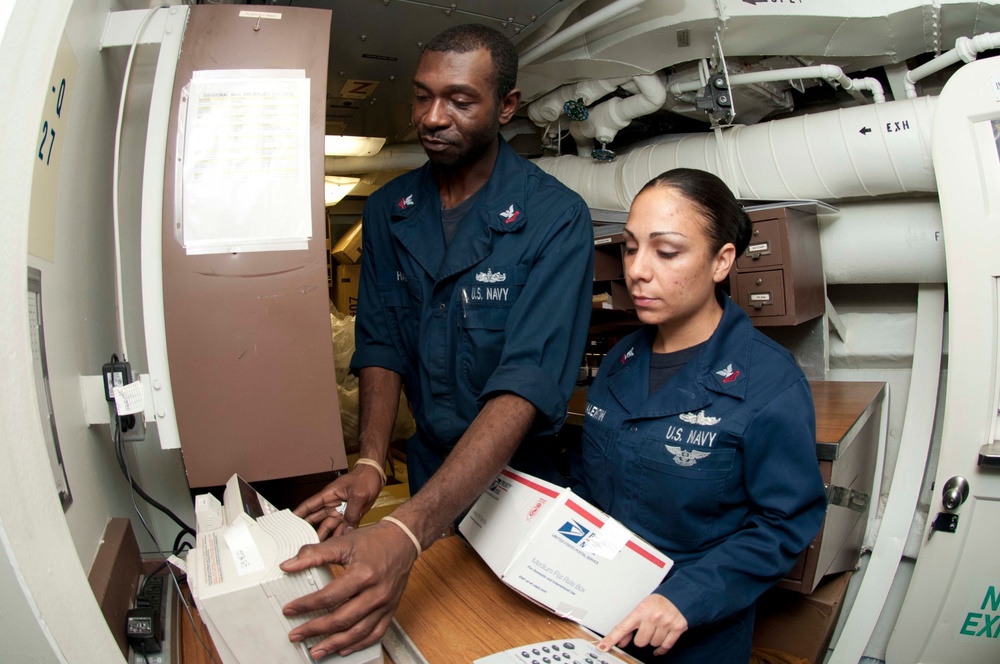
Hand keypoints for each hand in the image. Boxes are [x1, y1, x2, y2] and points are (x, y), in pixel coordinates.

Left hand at [280, 521, 417, 657]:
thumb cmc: (375, 540)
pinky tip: (344, 649)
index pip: (329, 597)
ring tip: (316, 651)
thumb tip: (289, 565)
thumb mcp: (343, 542)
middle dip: (315, 630)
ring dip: (335, 644)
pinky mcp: (390, 609)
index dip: (306, 605)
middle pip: (342, 619)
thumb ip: (314, 554)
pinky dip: (358, 644)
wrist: (403, 540)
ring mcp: (385, 604)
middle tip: (297, 635)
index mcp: (363, 574)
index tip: (290, 610)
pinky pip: (375, 634)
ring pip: (358, 632)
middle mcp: (376, 592)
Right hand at [293, 465, 383, 538]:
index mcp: (328, 495)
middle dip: (307, 530)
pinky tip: (332, 547)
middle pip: (315, 519)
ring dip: (322, 537)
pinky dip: (337, 537)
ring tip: (315, 548)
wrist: (376, 477)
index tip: (288, 524)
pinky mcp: (348, 516)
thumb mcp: (358, 495)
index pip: (309, 506)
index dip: (298, 514)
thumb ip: (351, 513)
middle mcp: (331, 504)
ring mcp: (339, 511)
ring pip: (327, 527)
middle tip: (300, 542)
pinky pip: (341, 529)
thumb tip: (347, 530)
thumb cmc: (365, 478)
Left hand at [597, 594, 687, 656]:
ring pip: (653, 644)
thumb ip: (630, 626)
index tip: (603, 646)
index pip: (622, 627)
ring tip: (656, 629)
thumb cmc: (658, 602)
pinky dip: (661, 649)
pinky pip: (665, 646)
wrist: (679, 596)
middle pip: (640, 642)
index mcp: (641, 610)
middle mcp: (652, 617)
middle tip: (646, 629)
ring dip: (653, 640)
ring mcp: (665, 623)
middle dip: (642, 638)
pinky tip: (660, 645)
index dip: (611, 638)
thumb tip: (620, 641)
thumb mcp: (641, 609)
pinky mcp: (677, 629)